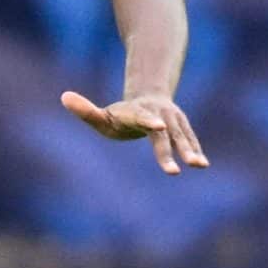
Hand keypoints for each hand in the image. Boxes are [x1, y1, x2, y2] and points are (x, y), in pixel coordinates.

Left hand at [60, 91, 208, 173]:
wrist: (149, 98)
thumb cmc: (120, 114)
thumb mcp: (102, 114)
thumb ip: (86, 110)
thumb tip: (64, 97)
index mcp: (137, 112)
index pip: (142, 117)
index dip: (150, 120)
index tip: (159, 126)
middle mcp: (159, 114)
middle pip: (164, 134)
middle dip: (169, 151)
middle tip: (174, 170)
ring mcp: (173, 120)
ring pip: (182, 136)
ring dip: (189, 150)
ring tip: (198, 165)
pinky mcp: (182, 128)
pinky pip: (189, 140)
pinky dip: (196, 150)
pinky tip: (203, 164)